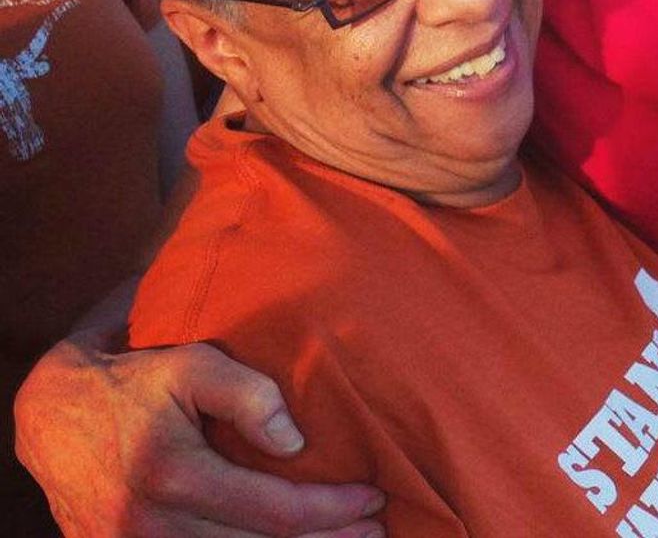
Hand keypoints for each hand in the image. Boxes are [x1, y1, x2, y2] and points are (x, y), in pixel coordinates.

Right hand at [15, 328, 384, 537]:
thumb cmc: (136, 380)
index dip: (329, 509)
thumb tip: (293, 440)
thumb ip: (244, 392)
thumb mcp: (188, 362)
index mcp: (170, 473)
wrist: (55, 415)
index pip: (271, 510)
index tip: (373, 496)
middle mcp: (150, 526)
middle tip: (376, 533)